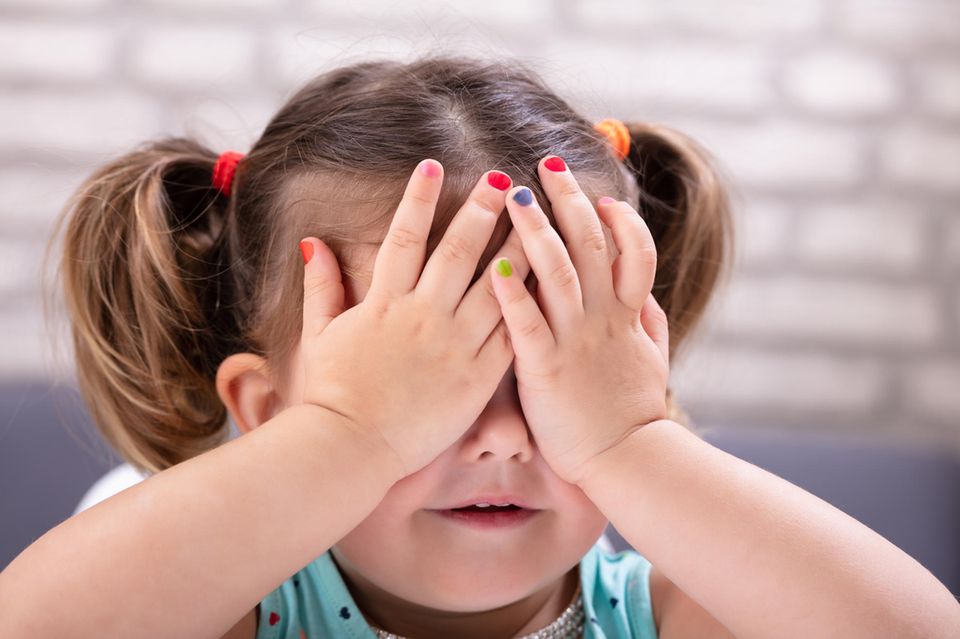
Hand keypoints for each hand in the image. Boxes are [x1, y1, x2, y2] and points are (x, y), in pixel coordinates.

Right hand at [298, 161, 530, 476]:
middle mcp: (422, 316)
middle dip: (480, 210)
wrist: (351, 449)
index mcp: (384, 303)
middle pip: (458, 251)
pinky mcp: (477, 377)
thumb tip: (312, 244)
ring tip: (537, 218)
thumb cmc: (332, 395)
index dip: (419, 198)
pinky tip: (547, 281)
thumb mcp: (319, 335)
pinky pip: (509, 333)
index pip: (405, 237)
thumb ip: (321, 287)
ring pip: (493, 286)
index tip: (433, 164)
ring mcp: (453, 345)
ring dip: (517, 247)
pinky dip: (527, 304)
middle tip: (502, 178)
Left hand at [488, 156, 669, 485]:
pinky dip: (512, 292)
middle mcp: (602, 317)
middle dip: (570, 200)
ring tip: (515, 194)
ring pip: (558, 272)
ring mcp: (574, 340)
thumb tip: (643, 292)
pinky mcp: (546, 367)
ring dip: (536, 230)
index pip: (631, 250)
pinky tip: (494, 265)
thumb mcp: (652, 358)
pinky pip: (526, 322)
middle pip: (589, 244)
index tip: (601, 196)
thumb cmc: (632, 412)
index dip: (618, 218)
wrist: (625, 460)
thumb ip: (647, 319)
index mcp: (626, 314)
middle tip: (548, 164)